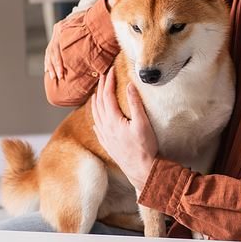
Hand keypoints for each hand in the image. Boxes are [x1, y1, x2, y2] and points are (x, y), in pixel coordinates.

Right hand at [44, 11, 84, 79]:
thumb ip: (72, 24)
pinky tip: (48, 70)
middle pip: (52, 51)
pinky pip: (49, 52)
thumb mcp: (82, 18)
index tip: (61, 71)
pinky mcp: (56, 39)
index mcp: (60, 26)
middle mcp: (56, 31)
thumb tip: (60, 29)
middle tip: (58, 76)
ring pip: (49, 52)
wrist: (87, 14)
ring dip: (50, 65)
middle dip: (54, 65)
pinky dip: (48, 61)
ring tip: (53, 77)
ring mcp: (55, 35)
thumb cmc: (88, 18)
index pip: (56, 47)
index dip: (58, 60)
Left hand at [91, 67, 157, 192]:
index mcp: (113, 120)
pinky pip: (97, 129)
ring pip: (96, 115)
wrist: (142, 170)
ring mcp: (105, 137)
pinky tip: (96, 120)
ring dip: (95, 102)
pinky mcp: (108, 145)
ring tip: (96, 93)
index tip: (111, 71)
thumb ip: (135, 103)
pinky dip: (96, 120)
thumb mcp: (143, 123)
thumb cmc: (145, 148)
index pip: (108, 95)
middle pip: (99, 103)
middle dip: (101, 88)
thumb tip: (129, 86)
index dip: (109, 81)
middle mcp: (106, 127)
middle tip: (103, 76)